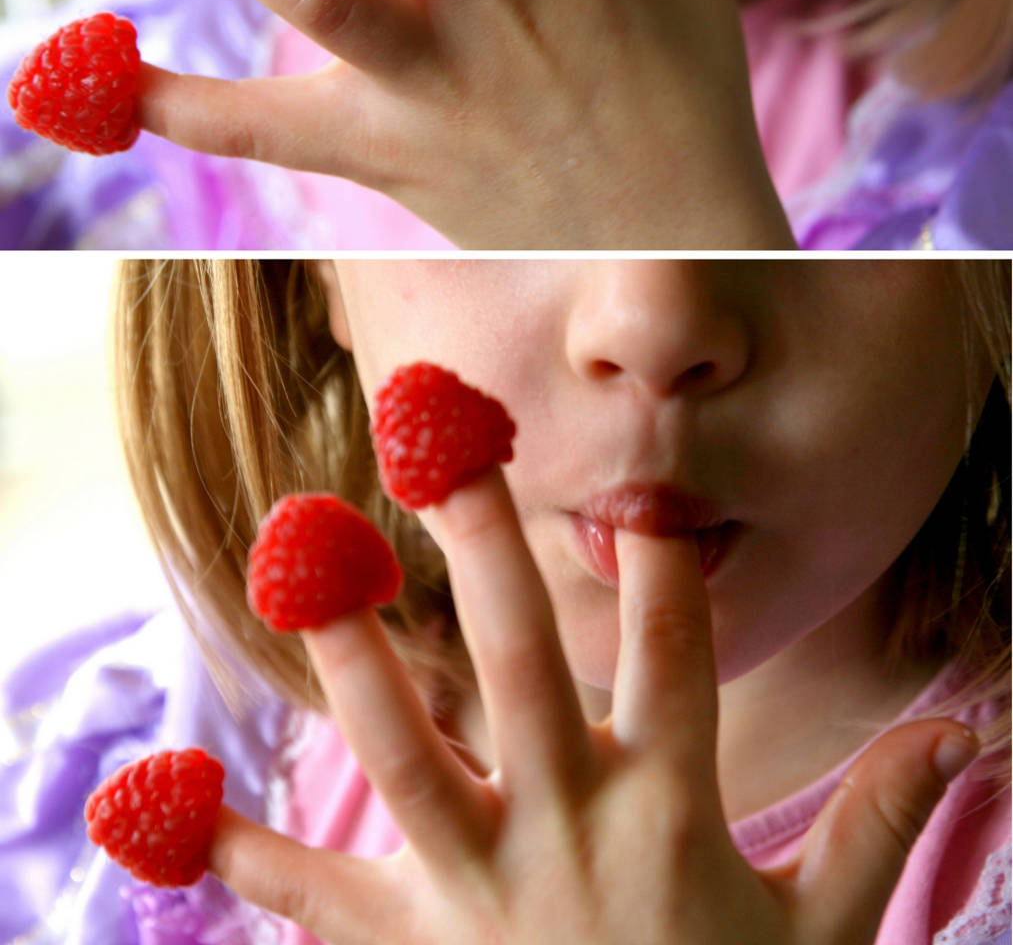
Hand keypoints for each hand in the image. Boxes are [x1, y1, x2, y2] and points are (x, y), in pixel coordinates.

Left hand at [208, 465, 978, 944]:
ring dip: (348, 647)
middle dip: (482, 541)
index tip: (635, 462)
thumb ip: (879, 821)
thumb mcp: (824, 938)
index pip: (673, 652)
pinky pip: (309, 896)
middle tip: (435, 431)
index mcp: (671, 811)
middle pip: (521, 662)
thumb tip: (964, 723)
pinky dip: (232, 846)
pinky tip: (150, 800)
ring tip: (297, 547)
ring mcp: (475, 893)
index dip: (660, 555)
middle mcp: (566, 830)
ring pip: (403, 748)